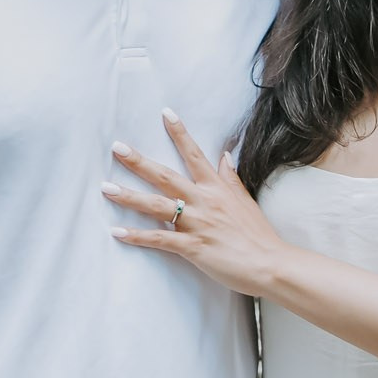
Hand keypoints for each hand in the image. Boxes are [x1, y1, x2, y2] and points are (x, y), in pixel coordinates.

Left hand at [107, 110, 293, 295]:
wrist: (271, 263)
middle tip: (117, 147)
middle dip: (139, 162)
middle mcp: (204, 201)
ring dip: (129, 196)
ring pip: (157, 206)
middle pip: (165, 176)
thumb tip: (224, 155)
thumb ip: (230, 178)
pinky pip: (160, 239)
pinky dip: (138, 236)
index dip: (180, 133)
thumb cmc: (258, 234)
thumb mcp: (245, 199)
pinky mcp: (193, 247)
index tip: (165, 113)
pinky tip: (117, 231)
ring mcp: (197, 224)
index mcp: (216, 188)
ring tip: (106, 188)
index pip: (195, 154)